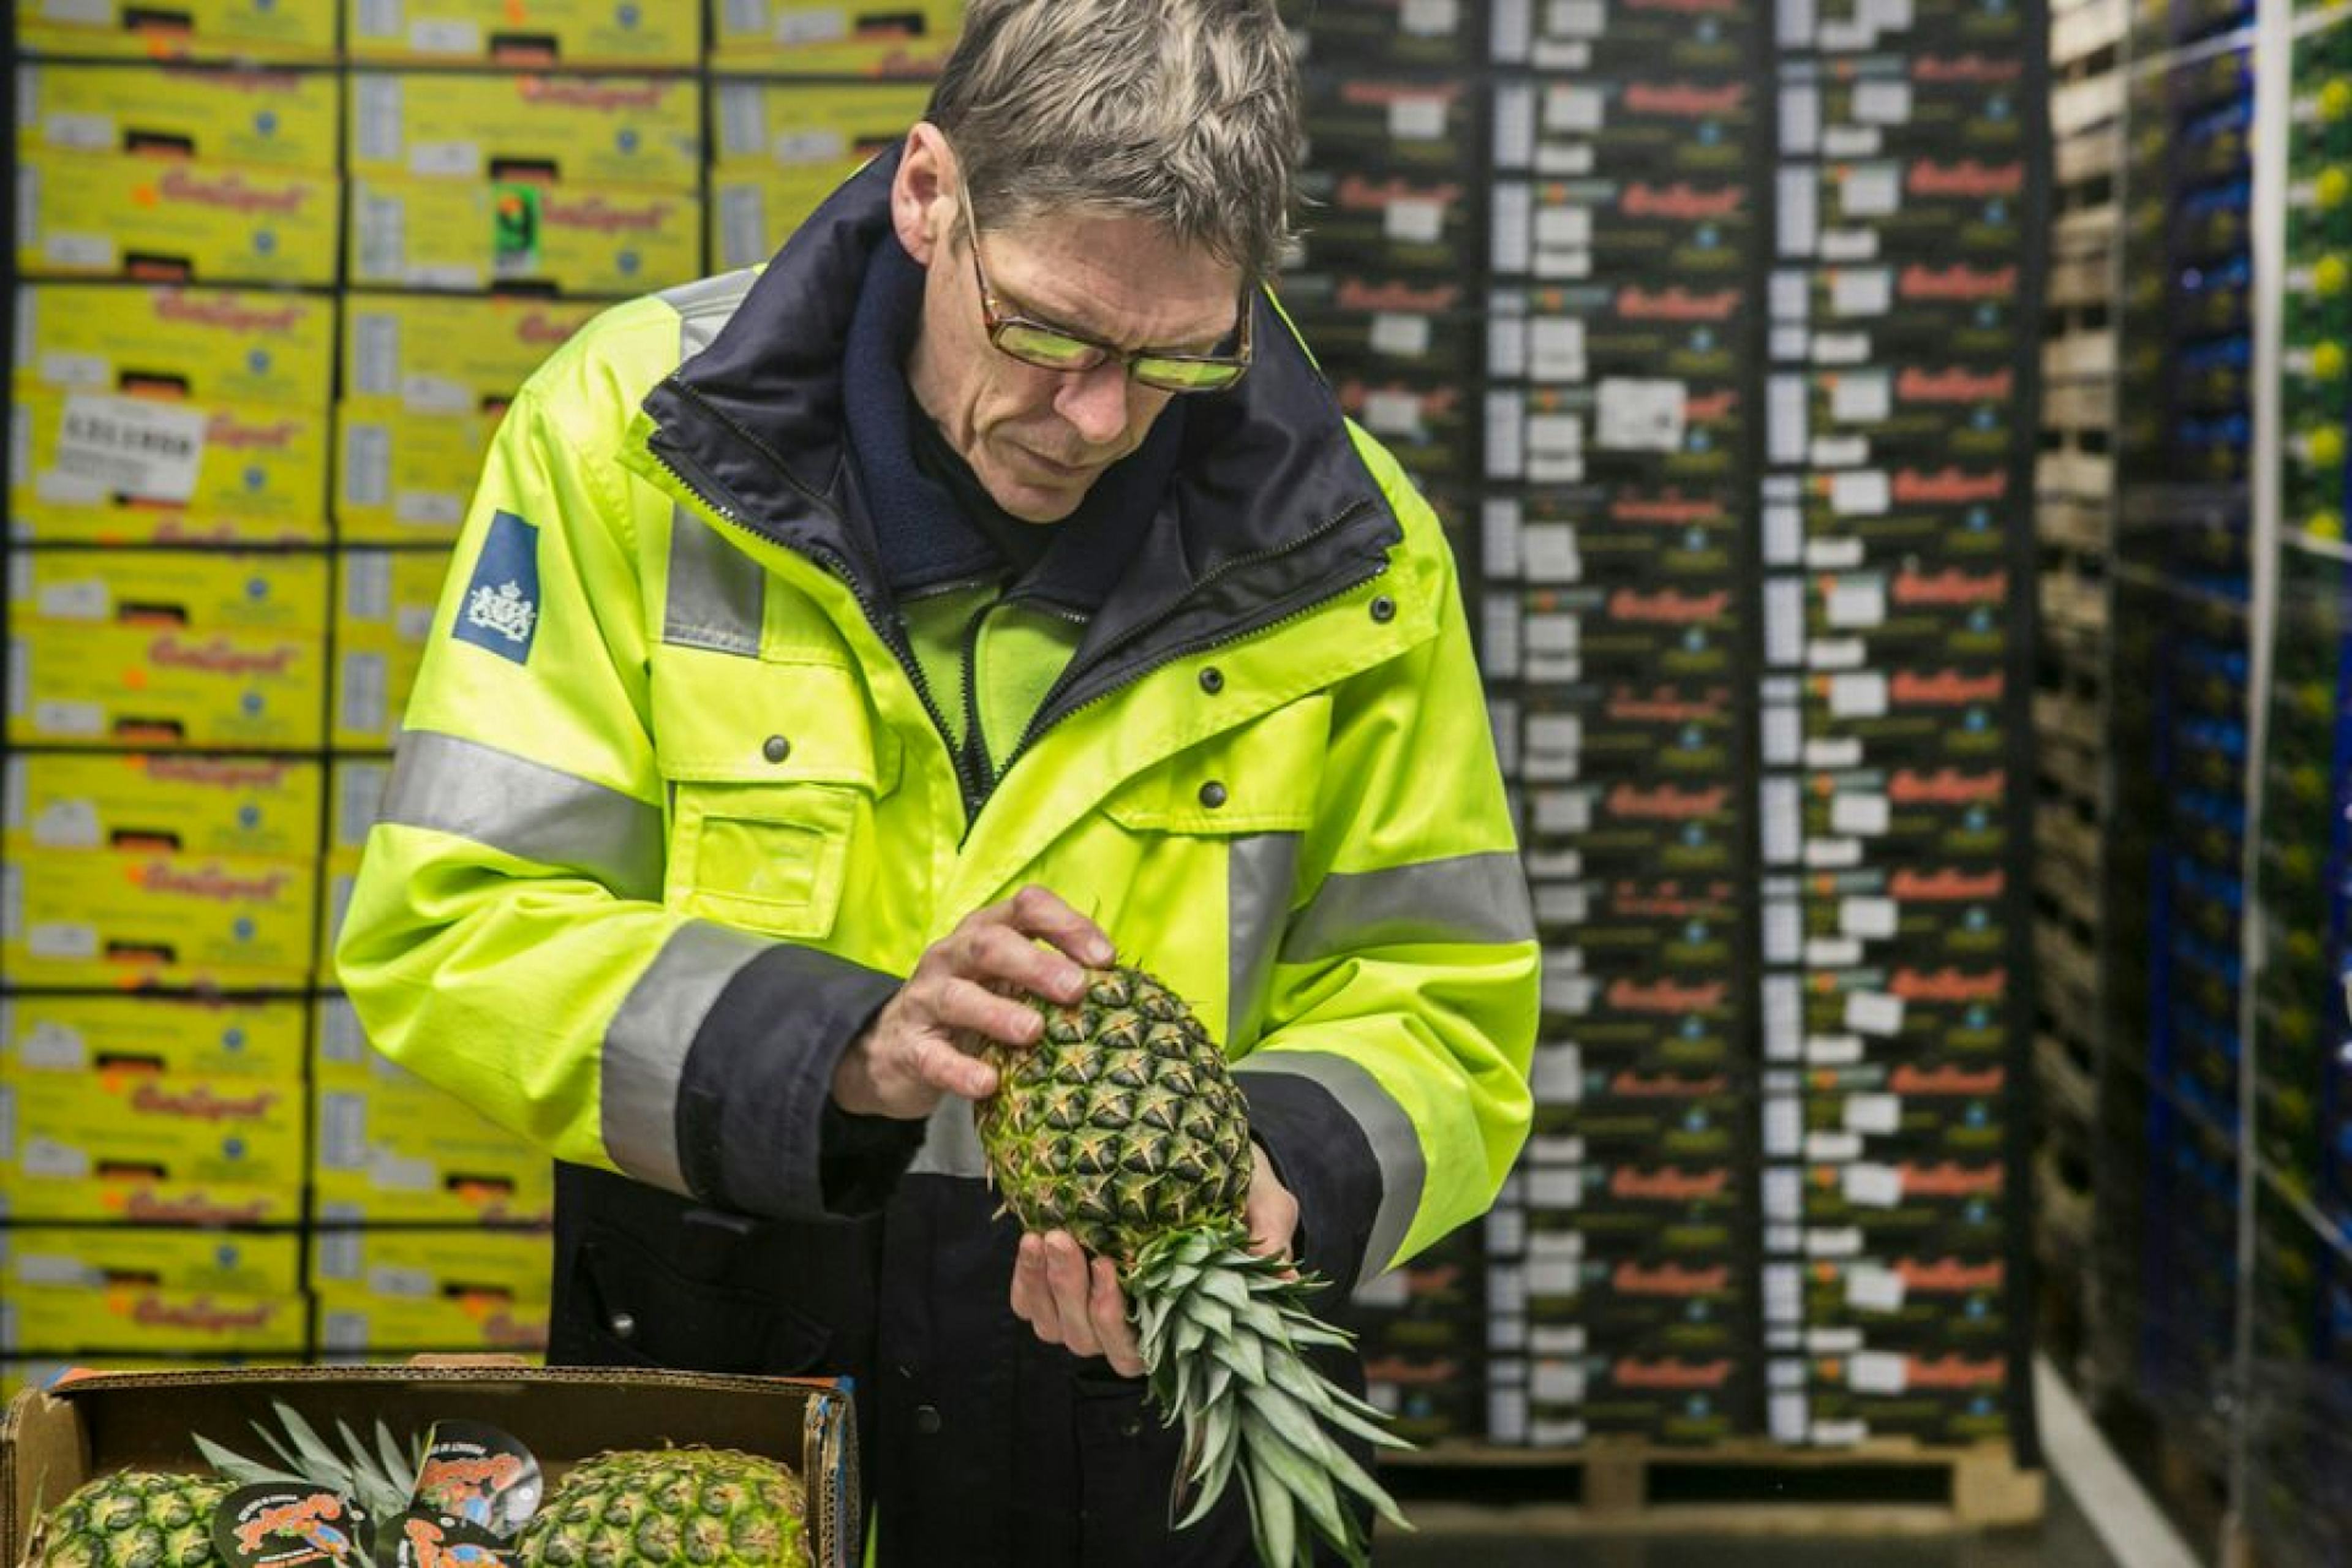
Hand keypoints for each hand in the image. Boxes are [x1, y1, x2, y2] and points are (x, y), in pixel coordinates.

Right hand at [830, 885, 1112, 1119]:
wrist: (893, 1050)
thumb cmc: (971, 1011)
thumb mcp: (1006, 983)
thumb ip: (1050, 979)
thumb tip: (1120, 991)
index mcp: (985, 932)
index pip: (1027, 908)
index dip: (1067, 925)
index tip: (1105, 958)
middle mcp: (952, 956)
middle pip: (990, 944)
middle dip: (1036, 964)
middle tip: (1076, 989)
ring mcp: (925, 999)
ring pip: (957, 996)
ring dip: (998, 1012)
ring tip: (1034, 1031)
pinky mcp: (908, 1047)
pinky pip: (932, 1056)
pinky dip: (960, 1070)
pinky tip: (988, 1083)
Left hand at [1011, 1144, 1299, 1377]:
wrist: (1201, 1162)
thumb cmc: (1238, 1192)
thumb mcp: (1266, 1206)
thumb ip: (1270, 1239)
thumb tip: (1287, 1277)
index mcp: (1179, 1320)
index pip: (1142, 1348)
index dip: (1116, 1319)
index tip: (1111, 1266)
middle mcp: (1131, 1324)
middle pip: (1089, 1340)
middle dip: (1072, 1294)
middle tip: (1066, 1239)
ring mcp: (1090, 1309)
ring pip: (1056, 1327)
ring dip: (1046, 1285)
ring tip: (1046, 1235)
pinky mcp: (1060, 1286)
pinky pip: (1029, 1305)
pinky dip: (1024, 1280)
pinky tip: (1030, 1241)